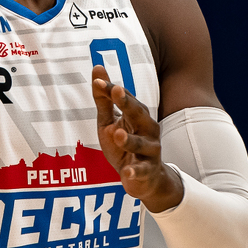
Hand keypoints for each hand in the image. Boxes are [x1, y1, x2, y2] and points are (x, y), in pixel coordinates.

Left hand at [91, 65, 182, 212]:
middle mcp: (148, 130)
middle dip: (128, 103)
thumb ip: (104, 99)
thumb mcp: (110, 121)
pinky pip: (141, 170)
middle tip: (116, 92)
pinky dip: (135, 171)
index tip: (98, 81)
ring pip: (141, 144)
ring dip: (130, 139)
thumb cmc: (125, 146)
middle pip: (139, 114)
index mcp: (139, 116)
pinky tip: (126, 171)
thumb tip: (97, 68)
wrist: (145, 179)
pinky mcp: (147, 171)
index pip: (125, 99)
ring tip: (117, 134)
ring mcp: (150, 151)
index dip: (111, 91)